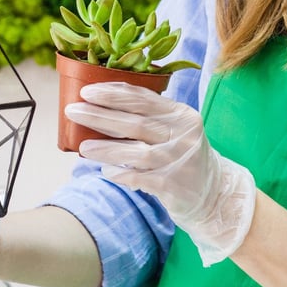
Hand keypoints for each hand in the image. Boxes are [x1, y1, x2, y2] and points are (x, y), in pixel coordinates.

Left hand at [65, 83, 255, 264]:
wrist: (214, 194)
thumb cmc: (183, 157)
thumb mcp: (174, 130)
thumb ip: (148, 119)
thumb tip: (100, 109)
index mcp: (181, 114)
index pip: (142, 98)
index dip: (113, 93)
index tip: (87, 91)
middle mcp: (183, 133)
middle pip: (135, 122)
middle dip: (100, 115)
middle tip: (73, 111)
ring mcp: (179, 159)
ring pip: (136, 152)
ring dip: (106, 149)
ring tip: (82, 148)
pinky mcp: (174, 184)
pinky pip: (140, 178)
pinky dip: (121, 174)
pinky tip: (105, 171)